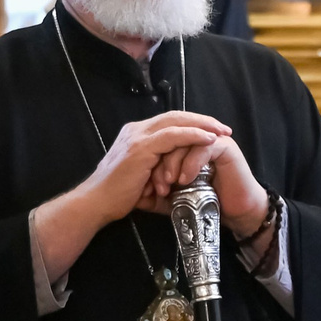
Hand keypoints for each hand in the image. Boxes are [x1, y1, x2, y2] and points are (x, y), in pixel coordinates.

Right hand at [77, 110, 228, 226]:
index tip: (213, 131)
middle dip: (203, 120)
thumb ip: (159, 171)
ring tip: (222, 131)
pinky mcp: (141, 148)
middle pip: (176, 116)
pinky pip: (173, 136)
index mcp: (136, 135)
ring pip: (176, 122)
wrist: (96, 203)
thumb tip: (180, 179)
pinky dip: (193, 135)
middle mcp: (136, 130)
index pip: (169, 122)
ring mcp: (138, 137)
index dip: (192, 124)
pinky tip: (209, 139)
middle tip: (224, 128)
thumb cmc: (118, 197)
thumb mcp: (144, 179)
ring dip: (203, 125)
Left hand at [145, 133, 269, 238]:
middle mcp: (195, 137)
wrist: (234, 214)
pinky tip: (185, 180)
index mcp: (182, 143)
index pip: (160, 139)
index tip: (146, 186)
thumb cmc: (204, 204)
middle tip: (157, 184)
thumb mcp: (172, 197)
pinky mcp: (225, 147)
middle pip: (170, 135)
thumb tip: (134, 193)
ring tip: (170, 183)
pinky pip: (202, 148)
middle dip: (159, 161)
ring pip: (184, 139)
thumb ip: (156, 190)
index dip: (151, 161)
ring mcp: (211, 140)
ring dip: (173, 162)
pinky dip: (191, 163)